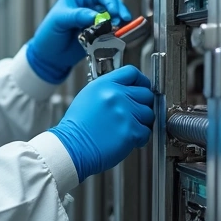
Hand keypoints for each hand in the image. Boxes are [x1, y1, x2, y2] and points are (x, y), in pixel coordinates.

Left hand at [26, 0, 131, 83]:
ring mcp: (93, 19)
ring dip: (117, 22)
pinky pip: (110, 30)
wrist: (49, 57)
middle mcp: (87, 6)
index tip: (114, 10)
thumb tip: (95, 14)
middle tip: (122, 19)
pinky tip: (116, 35)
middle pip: (109, 3)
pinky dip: (114, 32)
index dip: (109, 0)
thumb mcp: (59, 21)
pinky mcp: (97, 33)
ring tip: (118, 28)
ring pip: (112, 16)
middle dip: (117, 10)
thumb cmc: (48, 35)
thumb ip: (77, 15)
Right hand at [49, 66, 153, 181]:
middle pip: (146, 94)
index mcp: (105, 84)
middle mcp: (116, 95)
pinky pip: (146, 132)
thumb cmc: (77, 127)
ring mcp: (125, 113)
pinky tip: (128, 139)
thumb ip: (109, 90)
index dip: (141, 81)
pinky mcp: (130, 131)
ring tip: (128, 128)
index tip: (142, 88)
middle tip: (135, 114)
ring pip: (149, 114)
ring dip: (142, 122)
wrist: (72, 148)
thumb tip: (127, 91)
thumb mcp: (88, 97)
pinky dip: (140, 138)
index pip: (132, 72)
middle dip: (142, 105)